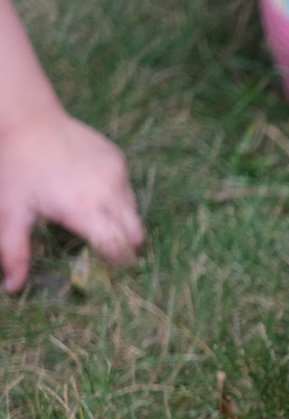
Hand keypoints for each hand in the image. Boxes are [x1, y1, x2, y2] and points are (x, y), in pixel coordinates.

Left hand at [0, 109, 143, 293]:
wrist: (28, 119)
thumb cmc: (17, 169)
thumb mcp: (11, 212)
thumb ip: (14, 252)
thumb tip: (13, 288)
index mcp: (85, 210)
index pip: (119, 248)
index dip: (117, 262)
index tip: (107, 267)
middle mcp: (109, 194)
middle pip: (136, 235)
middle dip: (126, 247)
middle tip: (105, 248)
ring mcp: (118, 175)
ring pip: (134, 213)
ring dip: (121, 223)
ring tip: (95, 218)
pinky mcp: (119, 161)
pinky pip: (128, 190)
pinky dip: (117, 198)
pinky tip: (91, 190)